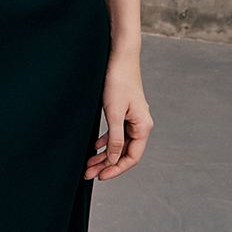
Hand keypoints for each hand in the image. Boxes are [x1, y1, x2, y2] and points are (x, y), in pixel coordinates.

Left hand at [84, 51, 152, 180]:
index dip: (116, 169)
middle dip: (106, 164)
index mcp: (142, 126)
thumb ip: (115, 138)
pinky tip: (95, 145)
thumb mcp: (114, 113)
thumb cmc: (118, 81)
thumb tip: (113, 159)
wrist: (120, 55)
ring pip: (118, 142)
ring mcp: (133, 117)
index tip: (100, 176)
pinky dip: (106, 140)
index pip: (131, 157)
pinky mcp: (125, 109)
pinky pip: (117, 131)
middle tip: (88, 173)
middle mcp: (140, 124)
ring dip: (104, 153)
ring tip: (89, 163)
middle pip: (124, 152)